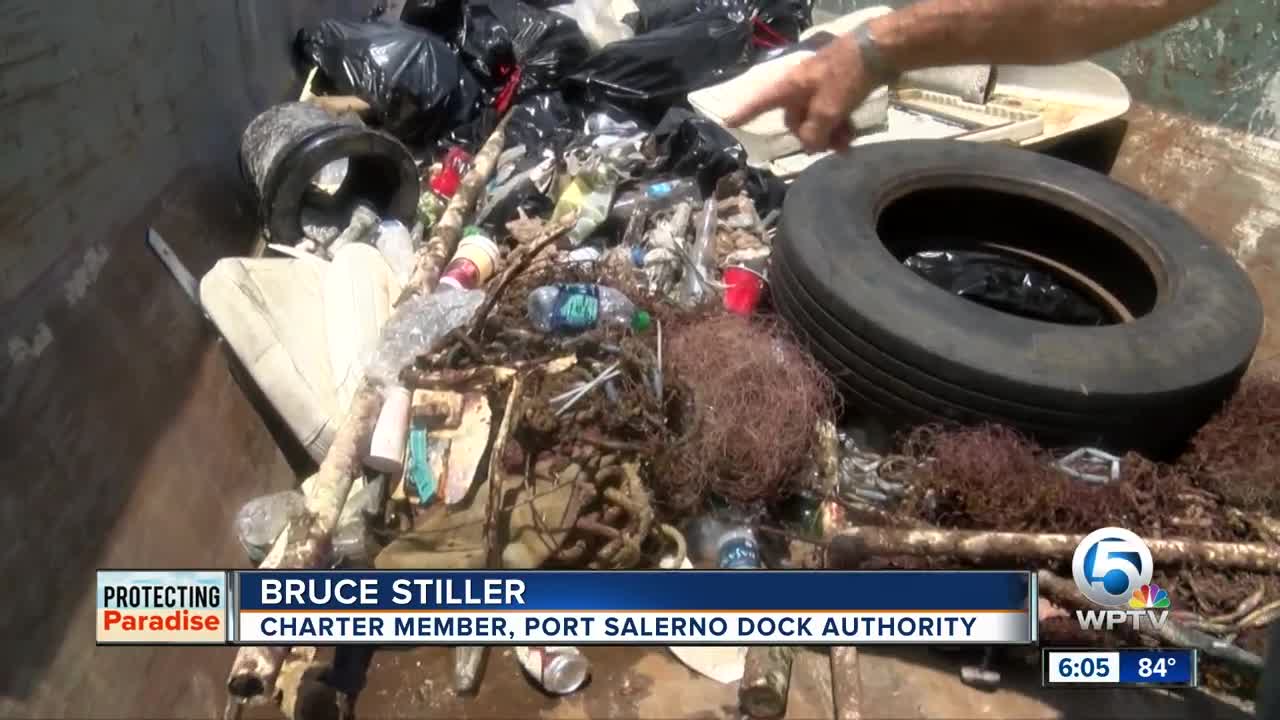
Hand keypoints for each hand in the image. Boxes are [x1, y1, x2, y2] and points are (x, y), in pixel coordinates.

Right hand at [724, 33, 875, 153]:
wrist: (880, 52)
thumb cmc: (846, 77)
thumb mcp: (827, 110)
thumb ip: (813, 132)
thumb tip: (810, 145)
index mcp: (791, 87)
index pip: (761, 102)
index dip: (745, 113)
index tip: (728, 122)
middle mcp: (800, 87)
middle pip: (795, 120)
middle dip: (810, 137)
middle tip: (830, 148)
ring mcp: (820, 88)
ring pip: (816, 120)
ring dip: (828, 136)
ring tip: (846, 146)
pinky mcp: (839, 89)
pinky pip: (831, 114)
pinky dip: (838, 127)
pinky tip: (852, 137)